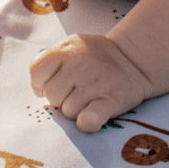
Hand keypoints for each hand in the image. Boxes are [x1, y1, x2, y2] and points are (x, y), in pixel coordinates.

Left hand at [29, 33, 151, 132]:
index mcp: (67, 49)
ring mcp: (95, 83)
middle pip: (52, 95)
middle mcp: (80, 65)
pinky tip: (91, 115)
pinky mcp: (111, 101)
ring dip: (75, 110)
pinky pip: (87, 121)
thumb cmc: (95, 57)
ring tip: (87, 99)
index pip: (36, 72)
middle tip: (74, 91)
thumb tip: (36, 84)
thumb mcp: (71, 45)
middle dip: (60, 97)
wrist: (133, 60)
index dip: (40, 83)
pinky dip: (86, 122)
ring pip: (67, 111)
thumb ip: (50, 59)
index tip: (53, 84)